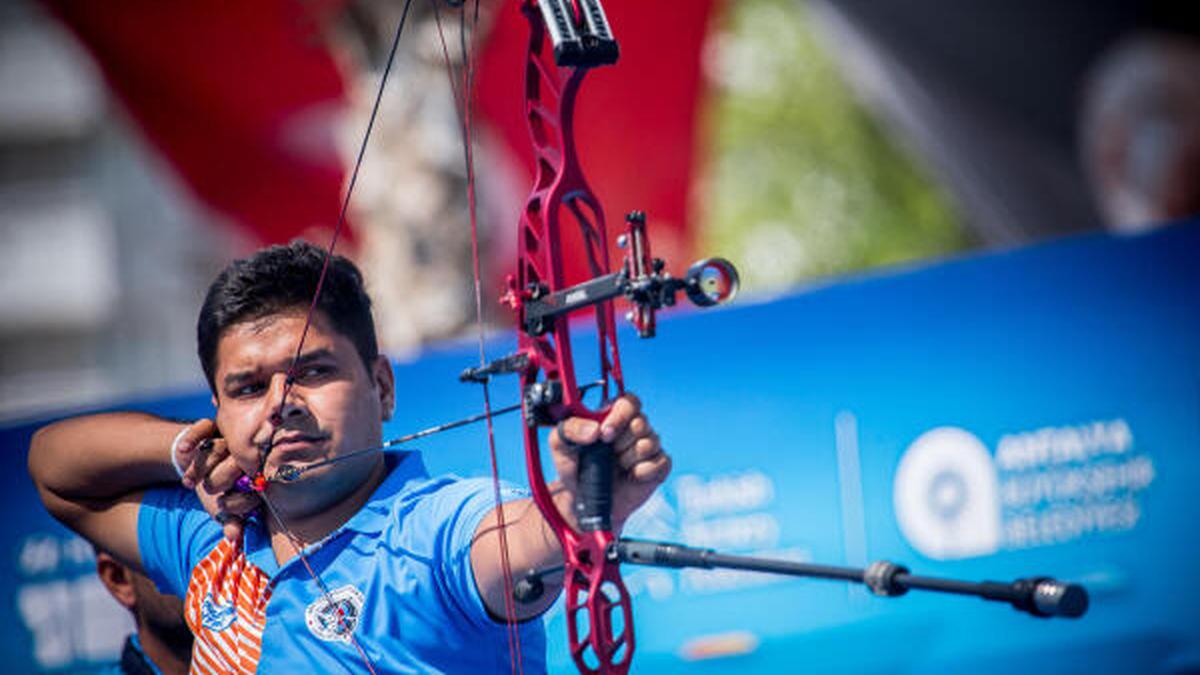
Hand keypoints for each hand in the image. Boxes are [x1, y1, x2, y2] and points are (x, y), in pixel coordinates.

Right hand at [174, 419, 259, 540]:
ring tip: (188, 481)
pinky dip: (192, 438)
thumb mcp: (220, 506)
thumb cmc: (214, 486)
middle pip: (236, 464)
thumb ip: (230, 520)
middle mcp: (247, 452)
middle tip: (206, 489)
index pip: (252, 485)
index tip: (221, 507)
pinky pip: (202, 427)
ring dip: (201, 465)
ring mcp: (230, 436)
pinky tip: (183, 449)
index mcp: (256, 473)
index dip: (238, 498)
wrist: (193, 460)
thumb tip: (235, 537)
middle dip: (219, 480)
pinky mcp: (212, 425)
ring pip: (218, 448)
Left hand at [549, 393, 670, 530]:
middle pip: (641, 422)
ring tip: (617, 466)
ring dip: (628, 459)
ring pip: (649, 443)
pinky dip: (642, 472)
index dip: (620, 415)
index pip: (630, 401)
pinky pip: (660, 463)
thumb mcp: (560, 445)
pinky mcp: (658, 466)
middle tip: (608, 453)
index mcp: (613, 415)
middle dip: (621, 441)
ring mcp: (649, 446)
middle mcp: (634, 427)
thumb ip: (570, 428)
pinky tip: (630, 476)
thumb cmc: (575, 467)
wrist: (585, 500)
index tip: (604, 433)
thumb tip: (595, 430)